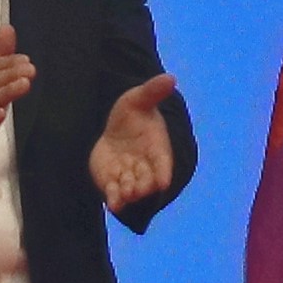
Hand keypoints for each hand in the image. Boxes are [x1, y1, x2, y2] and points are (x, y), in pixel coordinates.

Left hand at [90, 74, 181, 209]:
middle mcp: (145, 165)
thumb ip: (152, 91)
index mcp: (157, 147)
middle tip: (139, 189)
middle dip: (144, 185)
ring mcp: (129, 175)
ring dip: (129, 193)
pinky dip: (115, 199)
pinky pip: (115, 193)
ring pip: (132, 188)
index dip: (163, 172)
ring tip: (125, 194)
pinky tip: (112, 204)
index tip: (163, 182)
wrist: (114, 129)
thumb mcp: (138, 99)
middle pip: (148, 179)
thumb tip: (170, 78)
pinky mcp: (113, 182)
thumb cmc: (132, 114)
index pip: (163, 162)